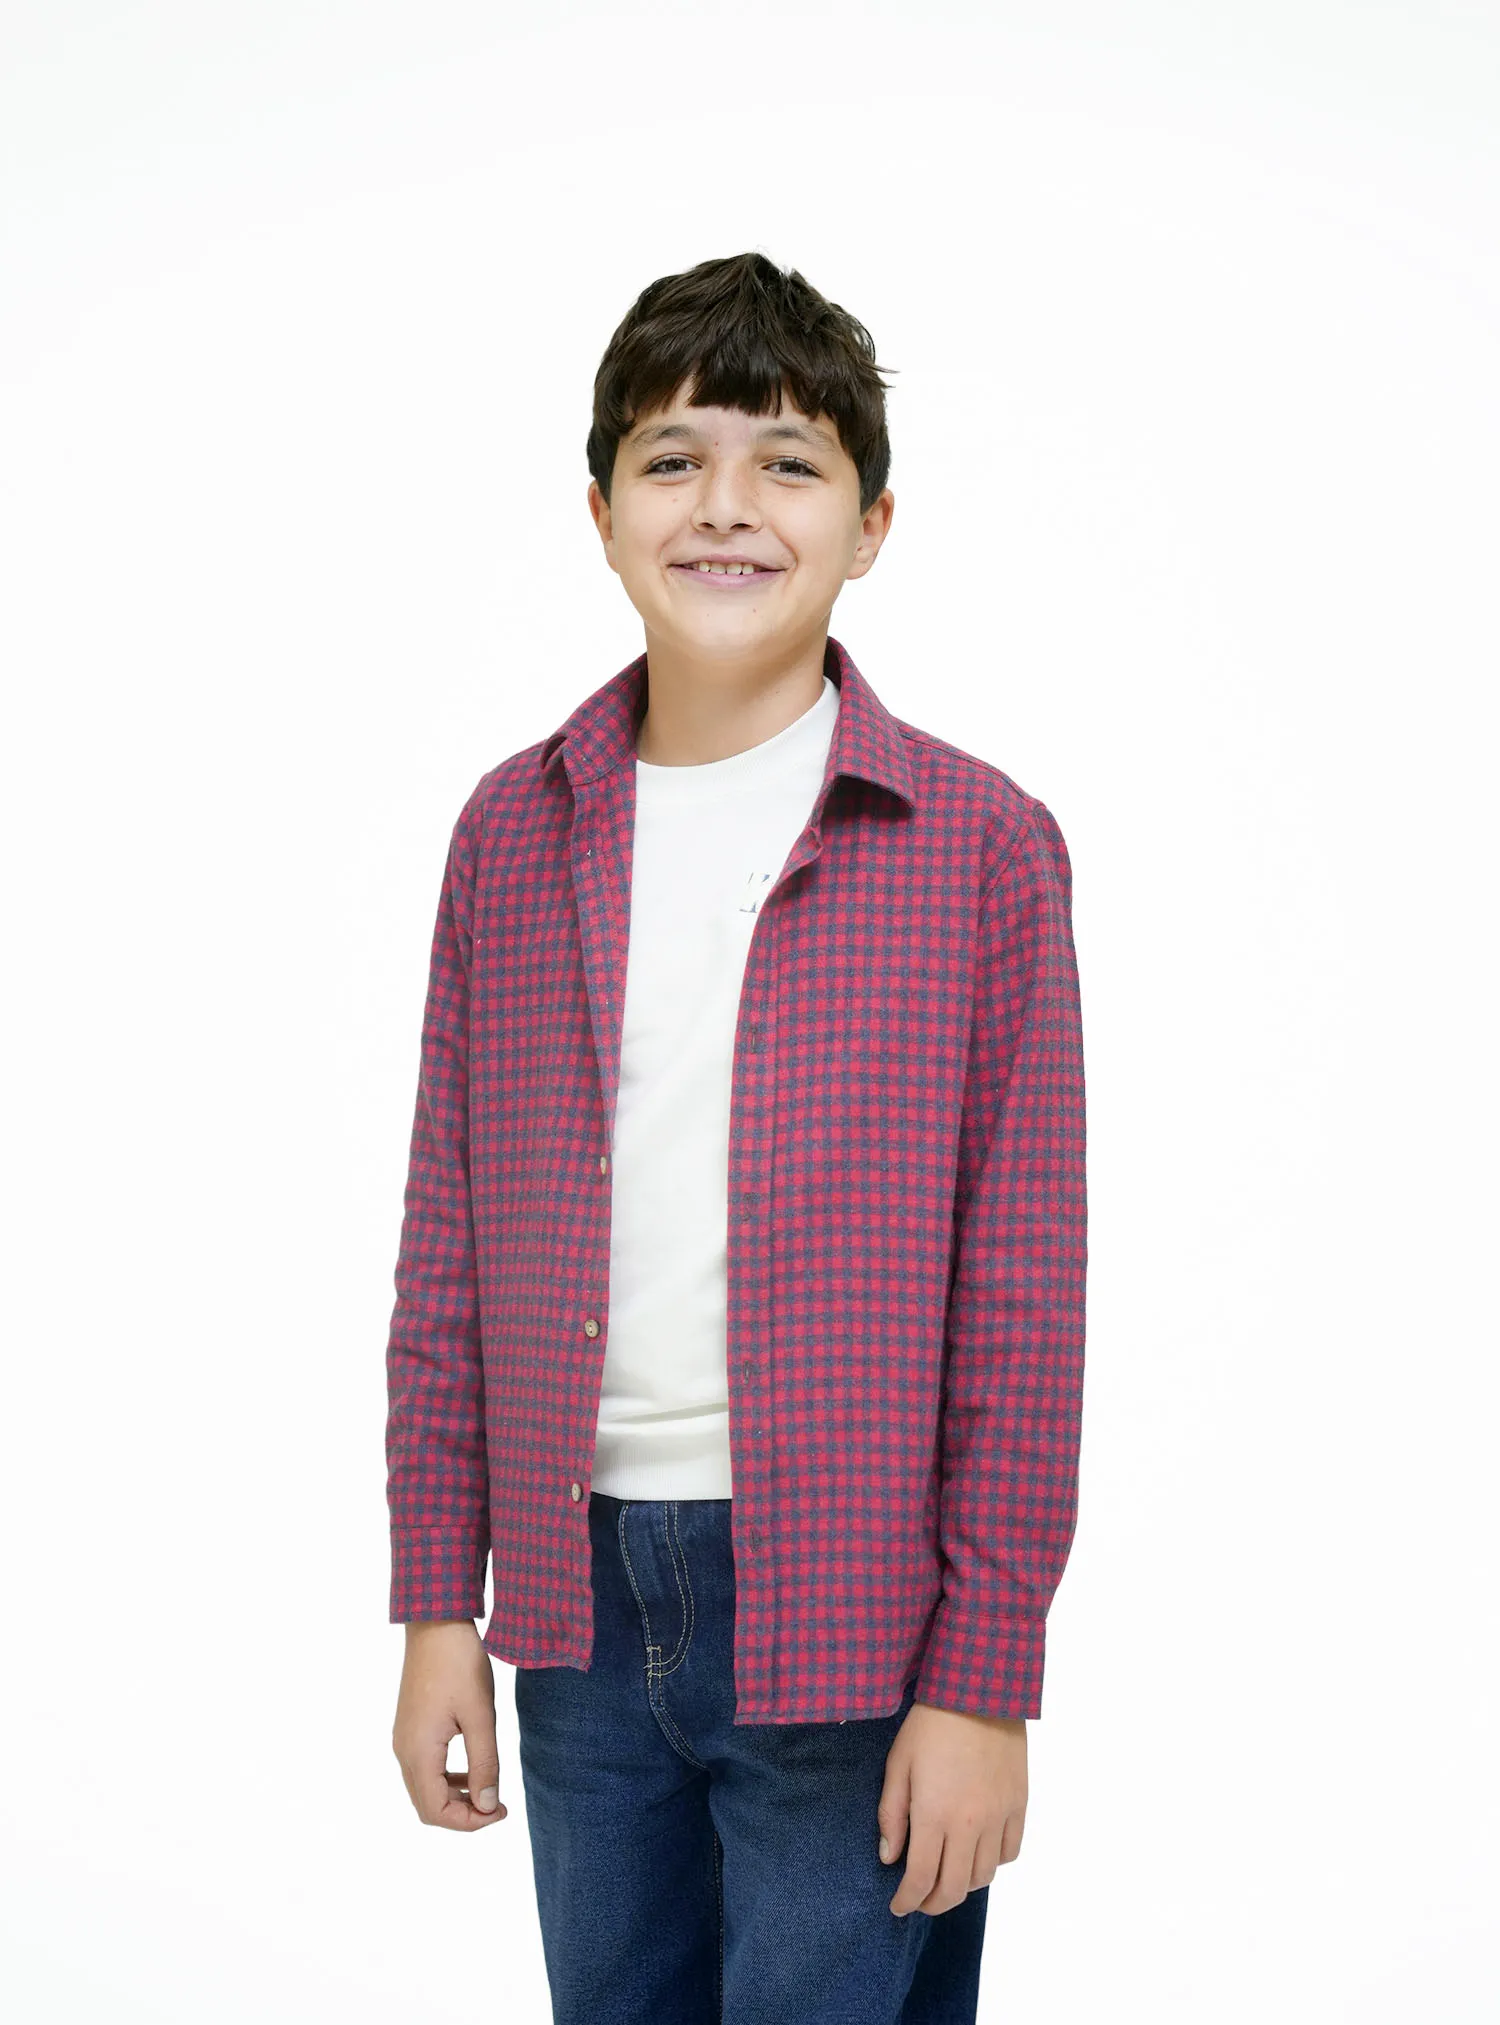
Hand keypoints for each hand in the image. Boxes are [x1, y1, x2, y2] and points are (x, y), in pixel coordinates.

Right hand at [392, 1620, 508, 1830]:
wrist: (436, 1624)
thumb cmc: (460, 1665)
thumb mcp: (480, 1715)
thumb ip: (484, 1763)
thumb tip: (487, 1806)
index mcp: (418, 1753)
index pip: (436, 1812)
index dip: (469, 1822)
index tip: (499, 1810)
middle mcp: (404, 1751)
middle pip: (427, 1806)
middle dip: (462, 1814)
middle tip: (496, 1805)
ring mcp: (404, 1739)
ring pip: (424, 1789)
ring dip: (455, 1797)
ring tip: (488, 1789)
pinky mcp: (410, 1727)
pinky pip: (424, 1768)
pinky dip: (447, 1778)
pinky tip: (472, 1767)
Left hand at [878, 1699, 1026, 1915]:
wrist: (978, 1691)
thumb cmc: (930, 1724)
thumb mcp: (898, 1764)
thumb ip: (892, 1815)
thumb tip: (890, 1858)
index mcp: (933, 1815)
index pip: (920, 1878)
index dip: (907, 1901)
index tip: (898, 1906)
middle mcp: (969, 1824)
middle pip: (954, 1888)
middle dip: (933, 1904)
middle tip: (919, 1900)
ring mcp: (998, 1816)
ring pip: (984, 1876)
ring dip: (963, 1886)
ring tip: (947, 1876)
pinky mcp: (1018, 1805)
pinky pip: (1009, 1852)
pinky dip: (992, 1864)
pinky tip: (977, 1854)